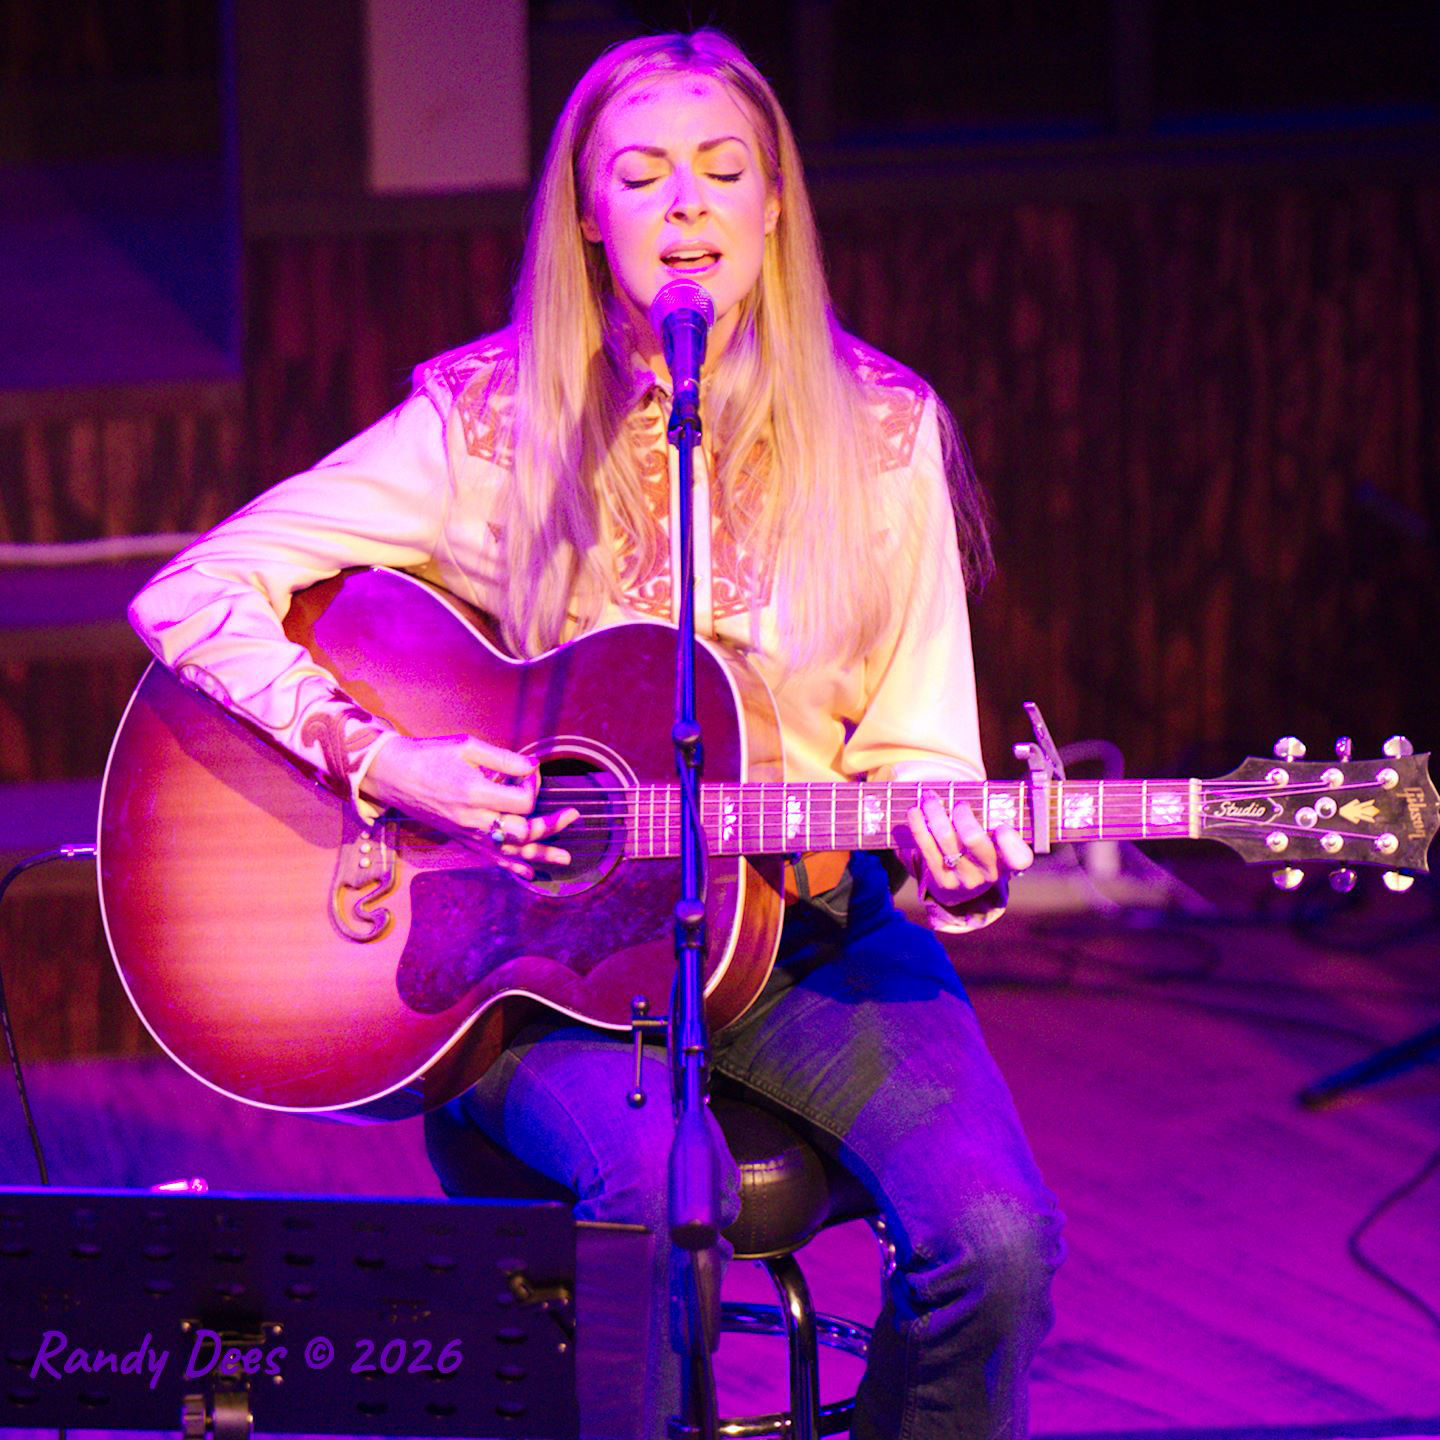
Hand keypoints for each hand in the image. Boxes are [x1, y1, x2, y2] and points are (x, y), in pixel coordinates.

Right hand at [361, 734, 577, 878]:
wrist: (392, 774)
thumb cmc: (430, 755)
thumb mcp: (467, 745)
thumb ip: (503, 759)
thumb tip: (533, 767)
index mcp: (475, 793)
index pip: (521, 801)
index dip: (534, 786)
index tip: (530, 771)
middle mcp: (472, 819)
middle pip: (522, 832)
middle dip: (550, 825)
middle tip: (572, 816)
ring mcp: (466, 832)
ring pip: (510, 851)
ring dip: (540, 855)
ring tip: (565, 858)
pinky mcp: (460, 839)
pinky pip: (489, 858)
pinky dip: (511, 867)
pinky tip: (530, 873)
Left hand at [900, 788, 1032, 905]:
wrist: (960, 886)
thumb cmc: (978, 851)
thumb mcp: (992, 841)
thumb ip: (990, 820)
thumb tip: (971, 797)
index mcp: (1008, 861)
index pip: (1020, 857)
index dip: (1011, 842)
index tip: (1001, 827)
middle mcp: (990, 874)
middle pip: (974, 839)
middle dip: (962, 814)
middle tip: (958, 804)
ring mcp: (965, 880)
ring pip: (946, 839)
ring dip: (935, 813)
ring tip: (929, 799)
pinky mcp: (943, 883)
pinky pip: (926, 848)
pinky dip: (918, 826)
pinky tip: (914, 812)